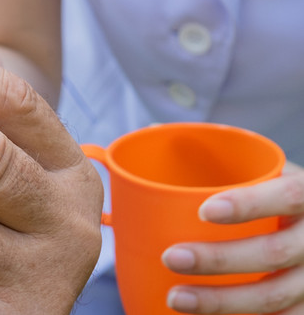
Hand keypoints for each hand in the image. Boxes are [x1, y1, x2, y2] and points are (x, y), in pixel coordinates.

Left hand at [163, 162, 303, 313]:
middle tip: (171, 257)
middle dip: (219, 260)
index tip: (204, 212)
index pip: (288, 196)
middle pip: (274, 253)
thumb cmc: (274, 195)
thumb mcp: (264, 171)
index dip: (249, 204)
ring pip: (275, 296)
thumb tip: (146, 138)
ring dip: (222, 302)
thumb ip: (219, 161)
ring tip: (176, 298)